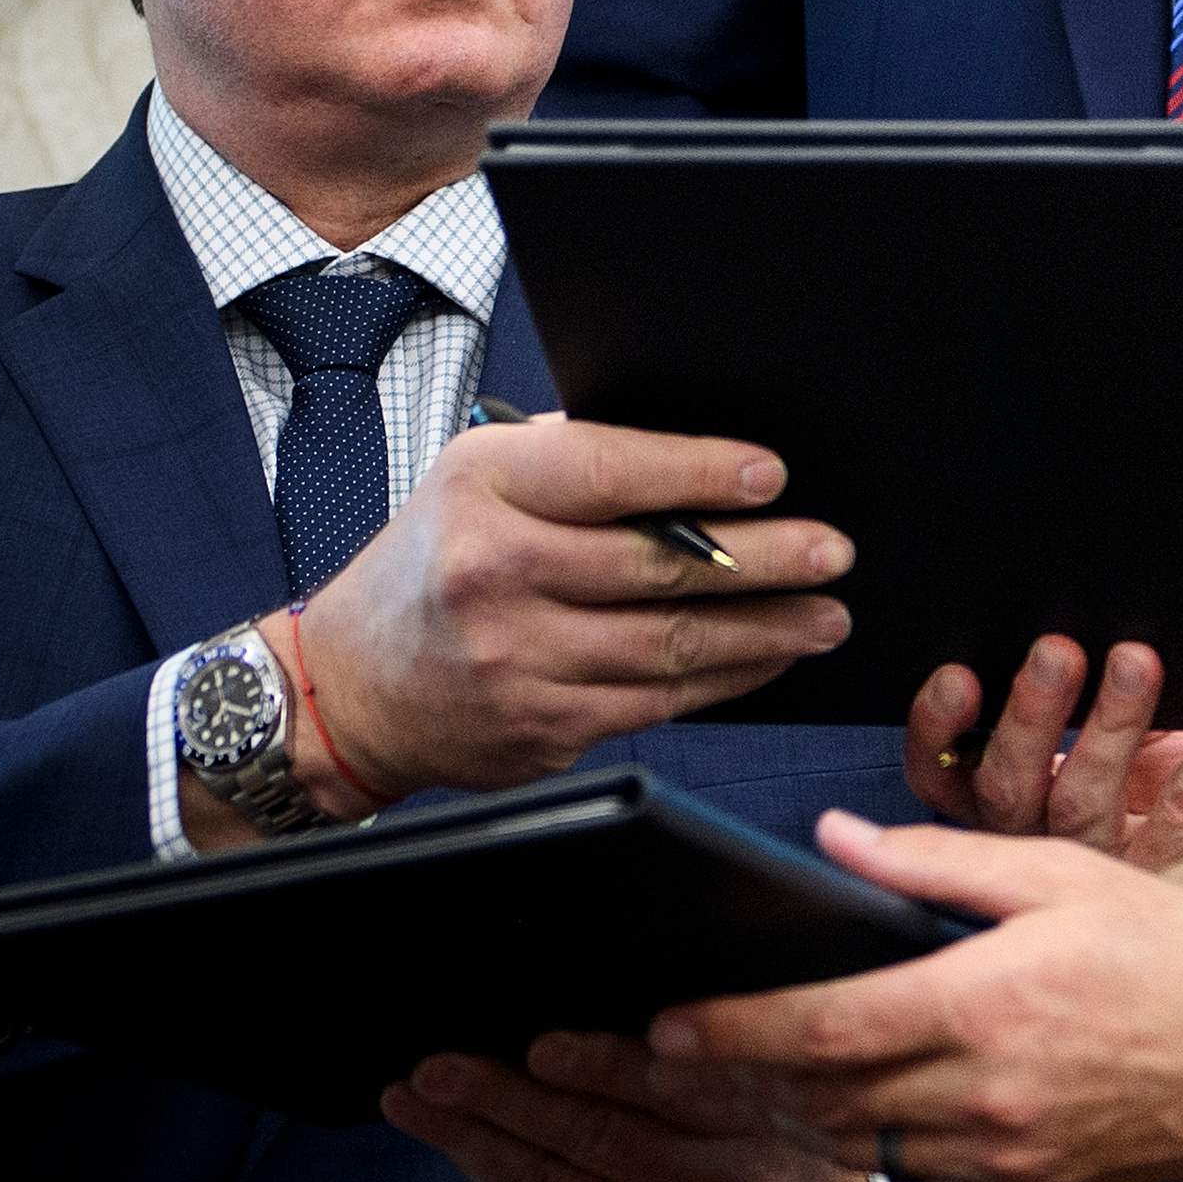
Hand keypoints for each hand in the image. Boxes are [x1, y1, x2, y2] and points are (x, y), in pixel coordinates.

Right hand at [270, 418, 849, 818]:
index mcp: (481, 489)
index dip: (698, 473)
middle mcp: (495, 573)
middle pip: (657, 566)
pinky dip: (726, 678)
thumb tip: (694, 453)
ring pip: (670, 644)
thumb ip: (567, 458)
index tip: (769, 474)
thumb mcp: (473, 479)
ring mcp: (518, 659)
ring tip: (825, 613)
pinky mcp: (544, 727)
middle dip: (762, 560)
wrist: (352, 688)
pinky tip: (767, 655)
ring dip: (765, 630)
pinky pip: (659, 701)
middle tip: (830, 551)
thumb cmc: (431, 563)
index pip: (609, 472)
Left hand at [381, 1033, 889, 1181]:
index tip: (538, 1045)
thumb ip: (695, 1067)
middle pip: (599, 1146)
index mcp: (763, 1145)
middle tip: (437, 1069)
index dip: (601, 1068)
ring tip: (417, 1103)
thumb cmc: (771, 1156)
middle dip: (504, 1103)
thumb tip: (573, 1018)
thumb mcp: (765, 1100)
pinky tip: (463, 1151)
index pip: (672, 1097)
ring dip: (475, 1146)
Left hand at [654, 811, 1182, 1181]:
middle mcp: (986, 1095)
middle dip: (738, 1080)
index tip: (668, 1024)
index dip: (733, 1033)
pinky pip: (915, 1170)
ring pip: (858, 1145)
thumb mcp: (1061, 874)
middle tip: (673, 1054)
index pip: (824, 1031)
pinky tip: (852, 1097)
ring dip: (794, 1113)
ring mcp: (1004, 1156)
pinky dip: (868, 1136)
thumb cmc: (1178, 954)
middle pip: (820, 1102)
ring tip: (746, 1073)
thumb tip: (833, 840)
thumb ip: (937, 861)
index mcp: (986, 1004)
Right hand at [907, 640, 1182, 948]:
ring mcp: (1108, 878)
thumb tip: (1075, 621)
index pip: (950, 775)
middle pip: (1008, 790)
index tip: (961, 675)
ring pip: (1084, 804)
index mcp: (1020, 801)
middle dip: (1029, 713)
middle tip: (1058, 650)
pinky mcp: (1177, 890)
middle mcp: (1048, 845)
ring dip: (1110, 723)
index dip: (940, 730)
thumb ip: (1090, 690)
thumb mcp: (1133, 726)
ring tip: (1136, 661)